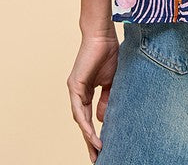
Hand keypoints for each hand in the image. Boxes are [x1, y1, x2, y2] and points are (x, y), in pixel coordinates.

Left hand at [66, 27, 118, 162]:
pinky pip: (79, 109)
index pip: (90, 117)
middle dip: (90, 141)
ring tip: (97, 150)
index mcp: (86, 92)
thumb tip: (103, 119)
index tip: (103, 147)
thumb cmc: (108, 53)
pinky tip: (92, 135)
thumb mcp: (111, 81)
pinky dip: (85, 124)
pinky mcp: (74, 85)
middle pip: (83, 122)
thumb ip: (107, 99)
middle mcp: (78, 93)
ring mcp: (75, 90)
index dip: (95, 133)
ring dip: (88, 136)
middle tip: (97, 157)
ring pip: (80, 119)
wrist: (102, 35)